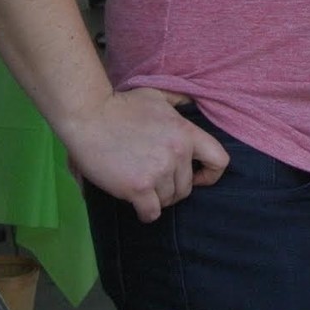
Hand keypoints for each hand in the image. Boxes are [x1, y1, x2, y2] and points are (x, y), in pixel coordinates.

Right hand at [56, 88, 229, 221]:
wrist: (89, 116)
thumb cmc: (120, 105)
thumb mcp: (158, 96)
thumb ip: (178, 103)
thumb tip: (189, 102)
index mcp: (186, 132)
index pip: (219, 160)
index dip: (210, 174)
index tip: (197, 178)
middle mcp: (178, 153)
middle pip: (187, 187)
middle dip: (173, 188)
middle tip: (155, 182)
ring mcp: (159, 170)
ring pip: (168, 200)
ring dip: (157, 199)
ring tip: (143, 189)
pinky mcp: (138, 186)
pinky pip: (151, 212)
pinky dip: (145, 213)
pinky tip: (137, 205)